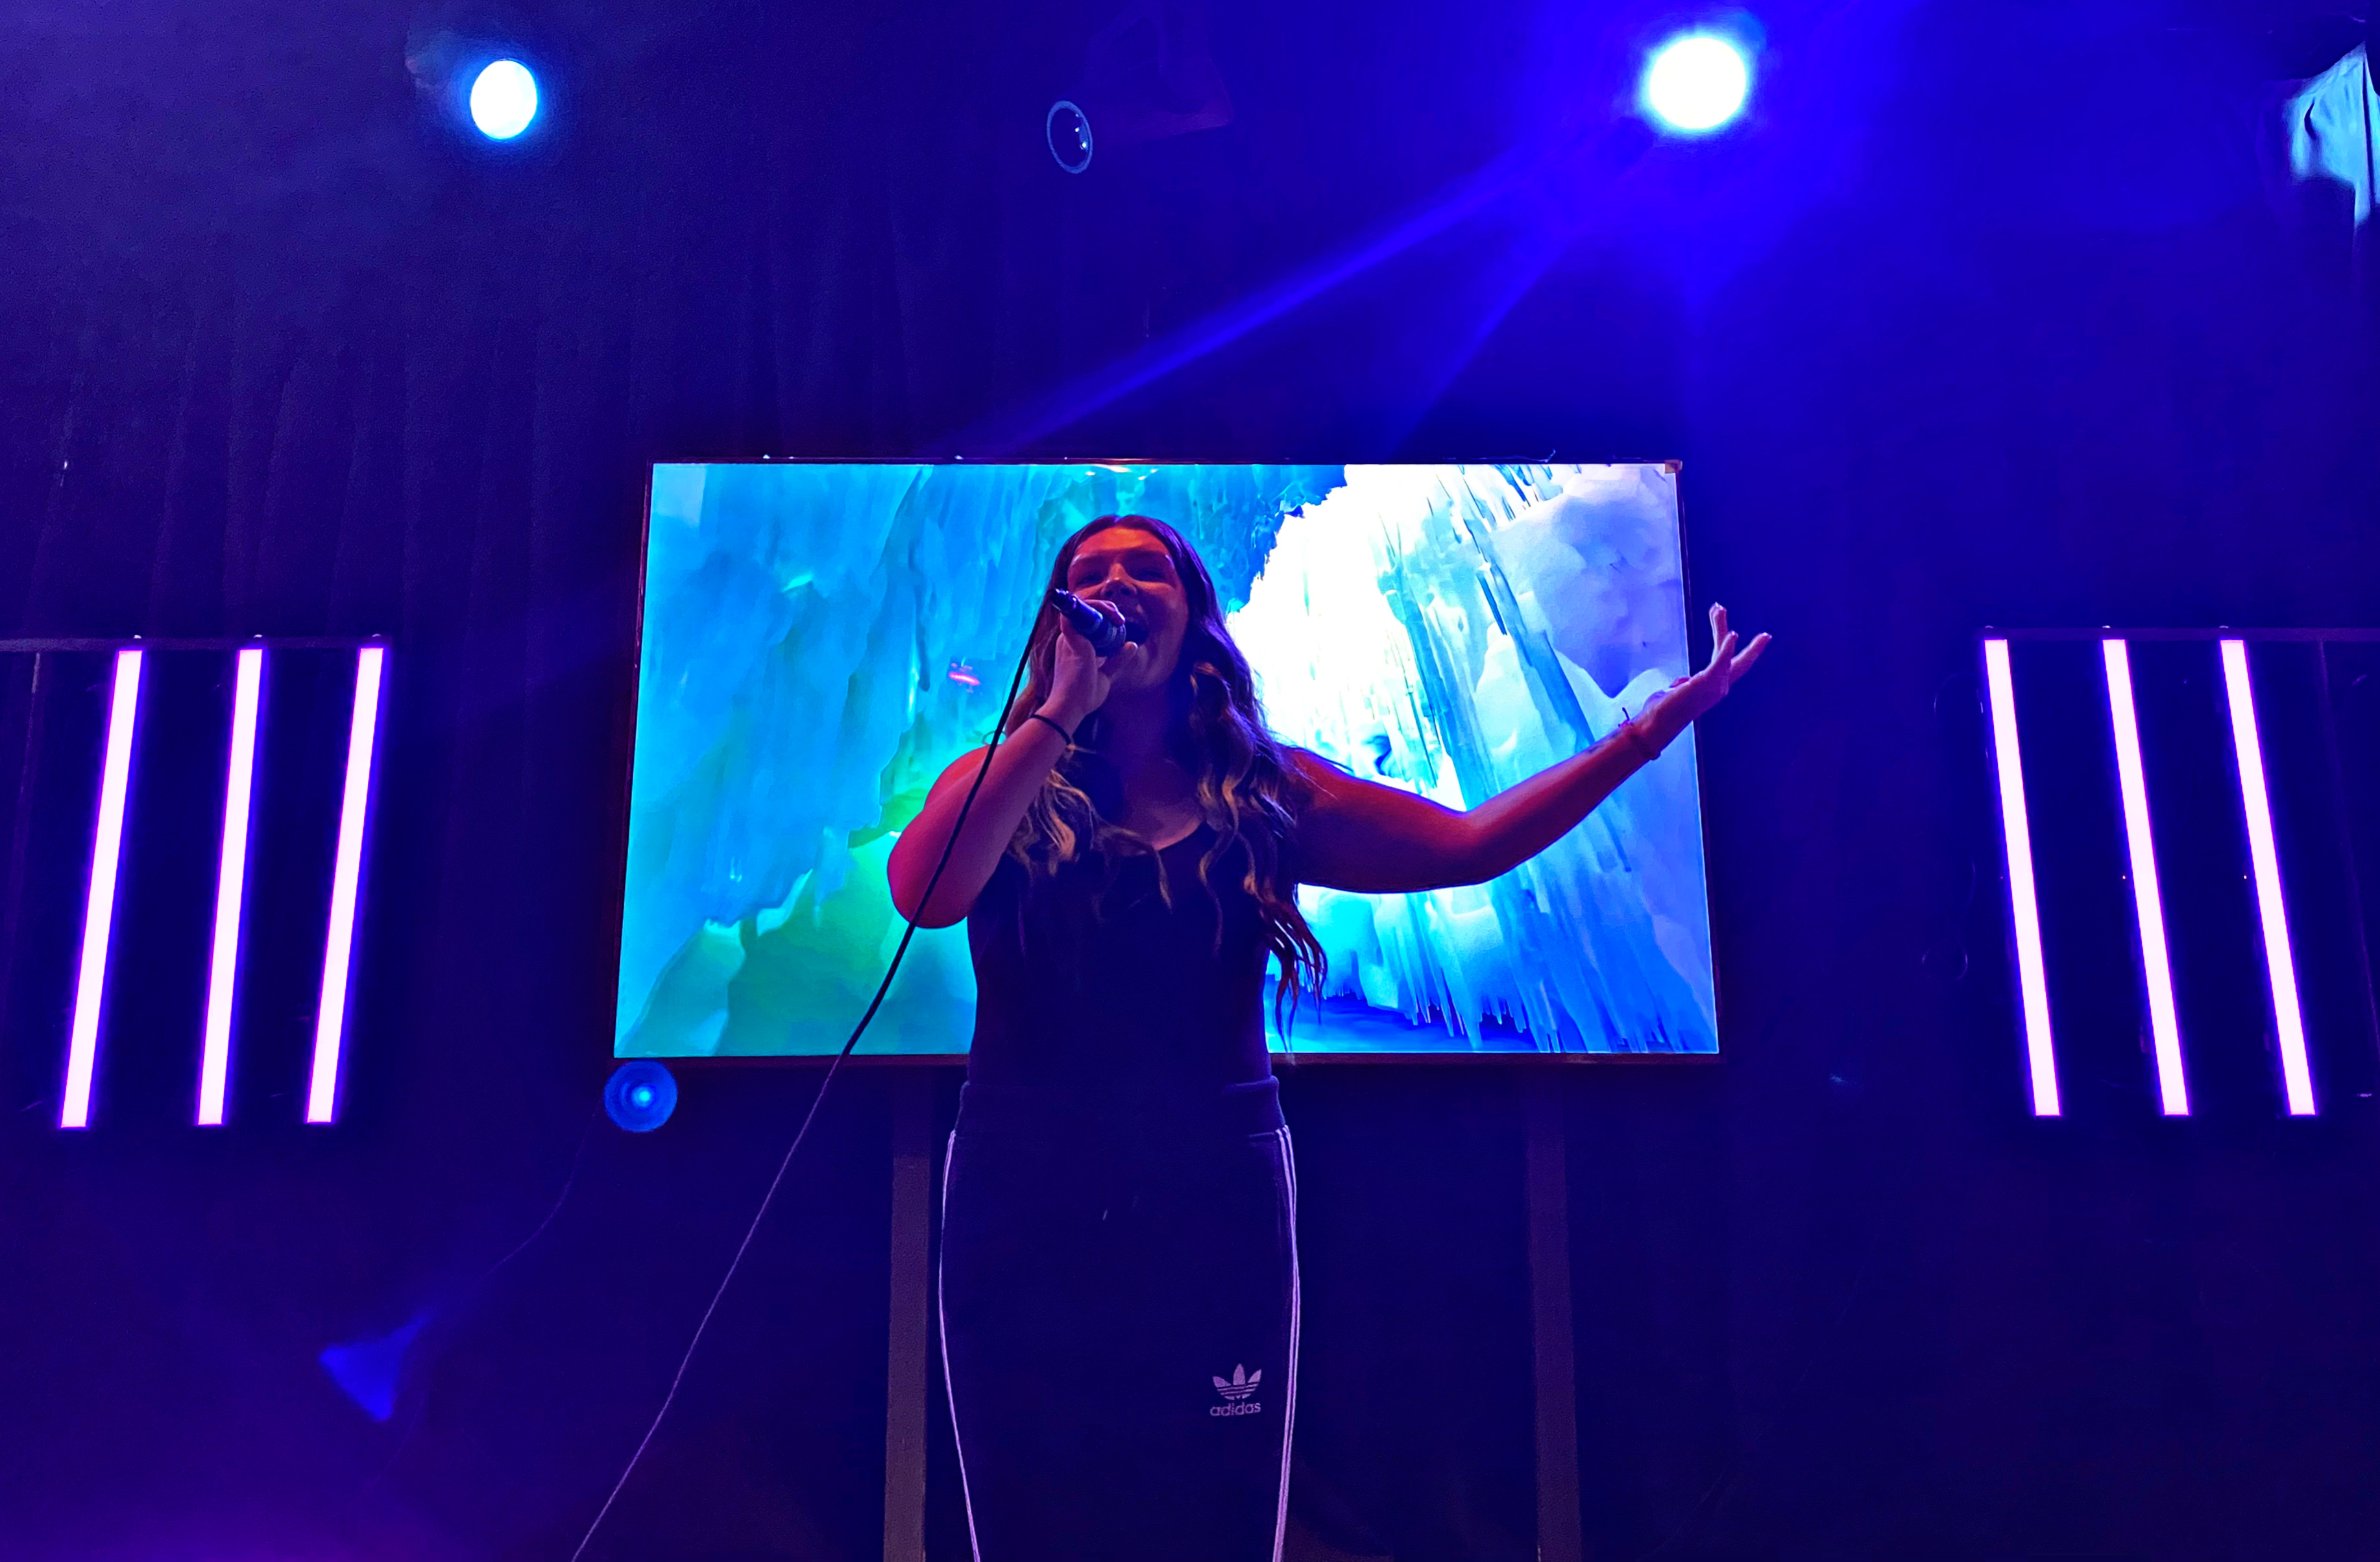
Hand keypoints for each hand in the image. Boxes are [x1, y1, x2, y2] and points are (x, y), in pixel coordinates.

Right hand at [1041, 598, 1148, 730]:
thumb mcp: (1105, 674)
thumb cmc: (1083, 696)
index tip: (1119, 623)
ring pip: (1082, 608)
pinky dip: (1097, 610)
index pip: (1086, 620)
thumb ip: (1116, 659)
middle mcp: (1068, 638)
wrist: (1071, 708)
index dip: (1102, 615)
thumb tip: (1131, 645)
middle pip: (1084, 611)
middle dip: (1105, 608)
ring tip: (1119, 619)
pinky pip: (1077, 612)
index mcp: (1073, 645)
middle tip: (1120, 620)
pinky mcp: (1072, 639)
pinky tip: (1114, 618)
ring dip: (1103, 607)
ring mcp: (1068, 638)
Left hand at [1639, 604, 1768, 742]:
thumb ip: (1685, 685)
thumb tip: (1683, 681)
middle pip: (1727, 652)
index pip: (1728, 662)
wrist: (1656, 723)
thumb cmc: (1663, 710)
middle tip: (1719, 606)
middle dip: (1722, 628)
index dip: (1734, 647)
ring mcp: (1715, 685)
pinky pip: (1721, 661)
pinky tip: (1733, 634)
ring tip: (1718, 608)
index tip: (1743, 632)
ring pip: (1723, 650)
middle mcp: (1720, 686)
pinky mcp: (1706, 683)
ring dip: (1719, 627)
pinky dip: (1728, 647)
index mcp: (1714, 687)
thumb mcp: (1677, 692)